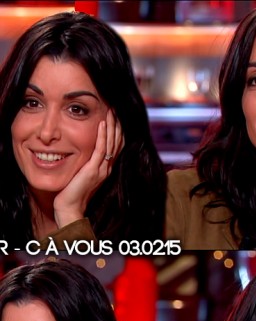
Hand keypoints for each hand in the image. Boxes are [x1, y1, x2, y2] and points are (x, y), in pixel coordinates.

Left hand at [53, 110, 123, 228]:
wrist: (69, 208)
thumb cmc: (70, 194)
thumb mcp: (79, 175)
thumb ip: (83, 164)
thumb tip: (77, 153)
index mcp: (105, 168)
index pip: (115, 146)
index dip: (116, 131)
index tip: (115, 117)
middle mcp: (107, 168)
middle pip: (117, 142)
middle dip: (117, 124)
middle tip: (115, 109)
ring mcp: (102, 169)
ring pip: (111, 143)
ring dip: (112, 126)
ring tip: (111, 111)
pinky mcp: (93, 170)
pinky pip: (101, 149)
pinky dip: (102, 135)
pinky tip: (102, 123)